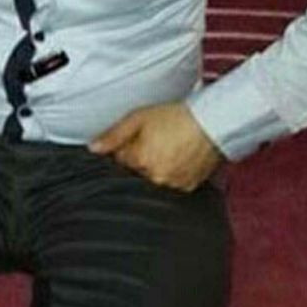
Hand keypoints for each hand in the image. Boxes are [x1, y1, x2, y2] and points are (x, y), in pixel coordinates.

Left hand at [88, 102, 222, 191]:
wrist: (213, 121)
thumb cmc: (178, 117)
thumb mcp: (139, 118)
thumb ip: (113, 135)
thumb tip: (93, 148)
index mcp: (140, 161)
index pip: (120, 162)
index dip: (127, 149)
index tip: (139, 139)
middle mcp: (156, 178)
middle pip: (136, 173)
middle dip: (141, 160)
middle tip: (157, 143)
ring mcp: (173, 185)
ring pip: (154, 181)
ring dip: (156, 169)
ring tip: (170, 149)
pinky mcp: (189, 188)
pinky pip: (172, 186)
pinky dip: (172, 175)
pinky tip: (179, 159)